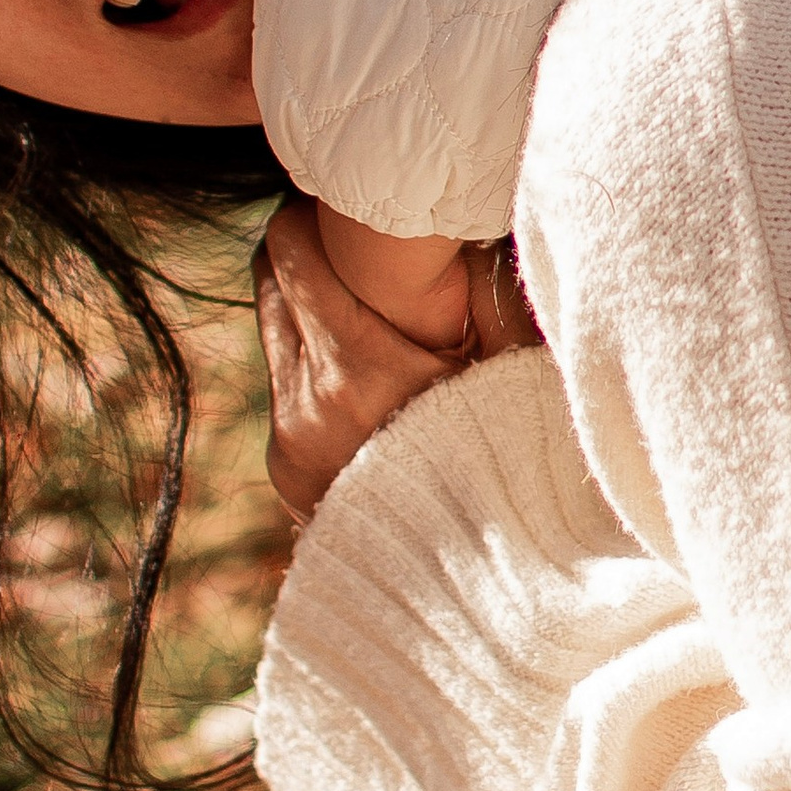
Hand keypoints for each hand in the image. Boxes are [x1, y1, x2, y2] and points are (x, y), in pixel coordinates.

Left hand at [254, 200, 540, 521]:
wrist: (488, 583)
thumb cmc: (520, 459)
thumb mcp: (517, 365)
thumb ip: (486, 286)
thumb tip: (462, 215)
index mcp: (356, 372)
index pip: (290, 248)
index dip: (319, 212)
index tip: (357, 207)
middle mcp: (306, 406)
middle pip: (270, 277)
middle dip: (310, 249)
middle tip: (363, 241)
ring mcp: (289, 444)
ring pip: (273, 327)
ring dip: (310, 303)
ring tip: (371, 304)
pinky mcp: (286, 470)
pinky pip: (285, 382)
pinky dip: (315, 359)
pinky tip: (370, 369)